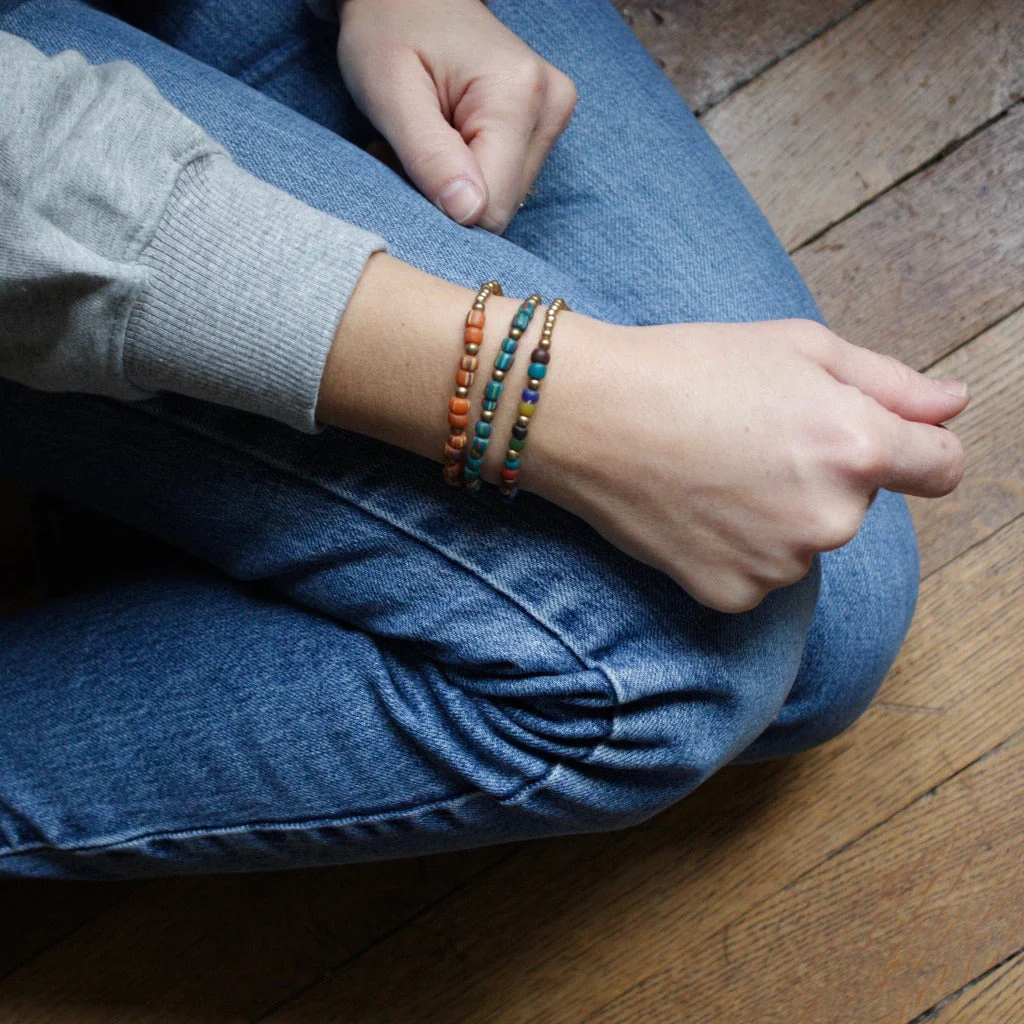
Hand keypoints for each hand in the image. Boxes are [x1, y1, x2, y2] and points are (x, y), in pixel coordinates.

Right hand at [319, 261, 967, 614]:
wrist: (589, 414)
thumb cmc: (688, 365)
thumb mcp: (798, 346)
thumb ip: (891, 382)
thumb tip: (954, 406)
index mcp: (859, 444)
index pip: (943, 466)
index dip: (917, 448)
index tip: (881, 439)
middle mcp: (832, 516)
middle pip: (861, 503)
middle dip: (824, 474)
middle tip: (752, 437)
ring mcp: (781, 564)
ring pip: (805, 541)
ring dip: (778, 515)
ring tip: (714, 472)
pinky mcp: (732, 595)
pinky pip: (759, 575)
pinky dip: (736, 550)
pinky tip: (694, 511)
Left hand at [336, 0, 576, 232]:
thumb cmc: (390, 30)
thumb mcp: (389, 91)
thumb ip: (429, 156)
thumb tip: (470, 214)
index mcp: (518, 95)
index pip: (491, 207)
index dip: (442, 206)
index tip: (404, 166)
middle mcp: (551, 106)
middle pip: (501, 206)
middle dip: (449, 195)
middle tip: (410, 151)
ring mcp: (553, 116)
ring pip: (503, 199)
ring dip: (457, 187)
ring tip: (427, 140)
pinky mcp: (546, 125)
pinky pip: (507, 183)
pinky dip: (470, 177)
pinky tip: (448, 142)